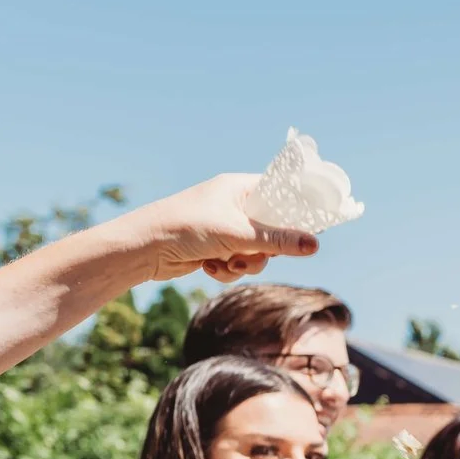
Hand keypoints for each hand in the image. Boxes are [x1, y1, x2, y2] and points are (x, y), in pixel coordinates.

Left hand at [116, 174, 318, 284]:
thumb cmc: (186, 228)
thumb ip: (278, 241)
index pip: (280, 194)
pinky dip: (228, 270)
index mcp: (238, 188)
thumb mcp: (237, 234)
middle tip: (254, 253)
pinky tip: (210, 268)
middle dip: (265, 250)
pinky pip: (238, 263)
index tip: (311, 230)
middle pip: (273, 231)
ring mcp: (224, 228)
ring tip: (227, 263)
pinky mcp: (215, 248)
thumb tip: (315, 245)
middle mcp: (233, 205)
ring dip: (245, 264)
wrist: (143, 248)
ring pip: (257, 253)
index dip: (296, 213)